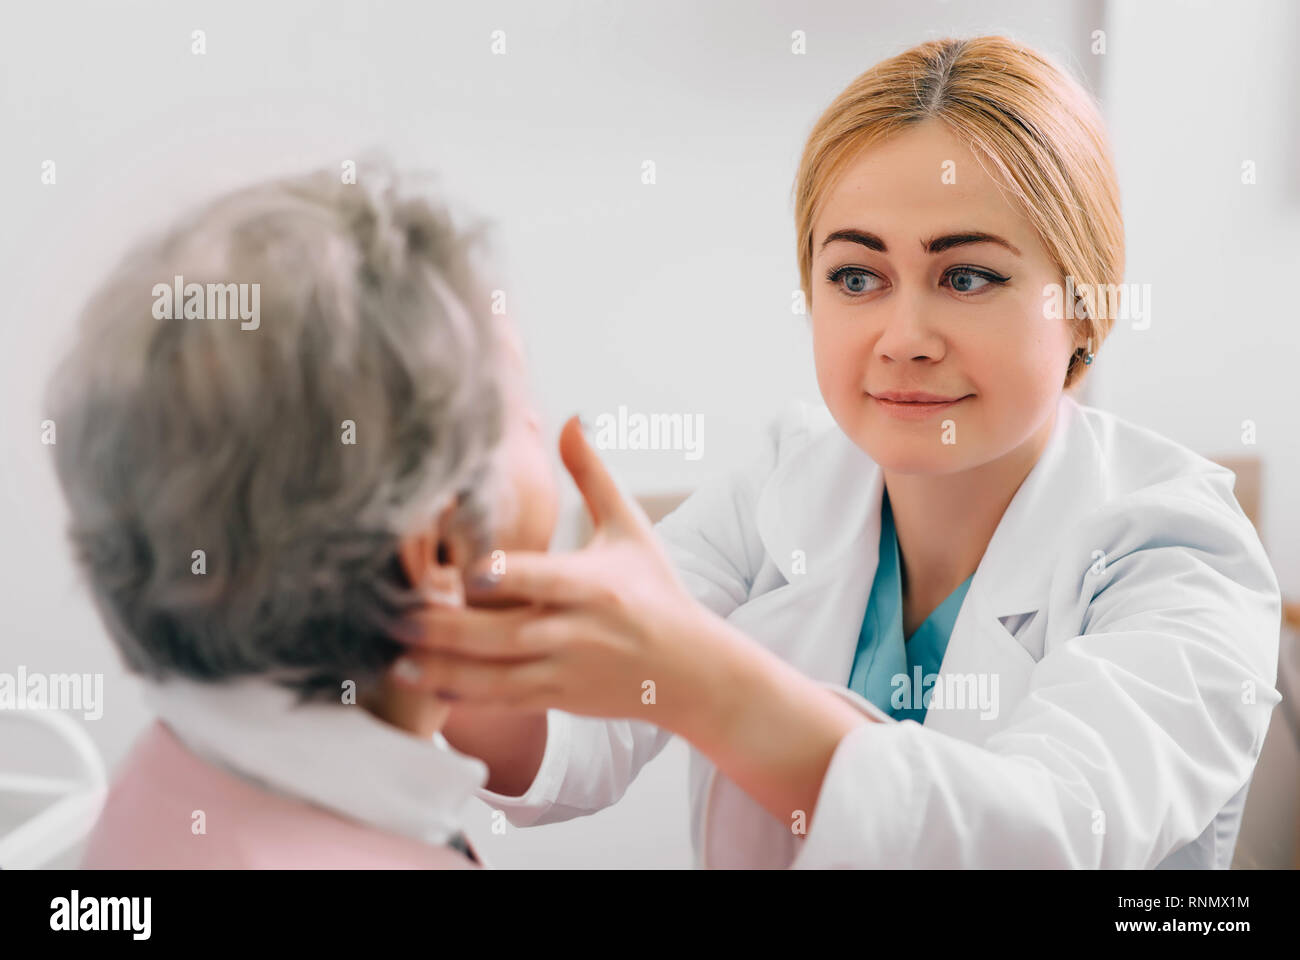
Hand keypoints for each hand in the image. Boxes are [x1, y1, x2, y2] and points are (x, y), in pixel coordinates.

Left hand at [390, 416, 720, 726]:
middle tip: (393, 614)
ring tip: (395, 656)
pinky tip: (426, 684)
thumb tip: (572, 418)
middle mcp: (577, 630)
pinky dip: (463, 695)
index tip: (458, 570)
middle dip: (446, 628)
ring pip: (496, 674)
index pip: (539, 579)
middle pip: (504, 632)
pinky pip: (503, 700)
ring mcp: (566, 669)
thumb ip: (593, 476)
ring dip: (443, 668)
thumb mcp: (631, 530)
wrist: (692, 671)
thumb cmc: (658, 591)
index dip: (500, 577)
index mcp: (594, 585)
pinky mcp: (559, 698)